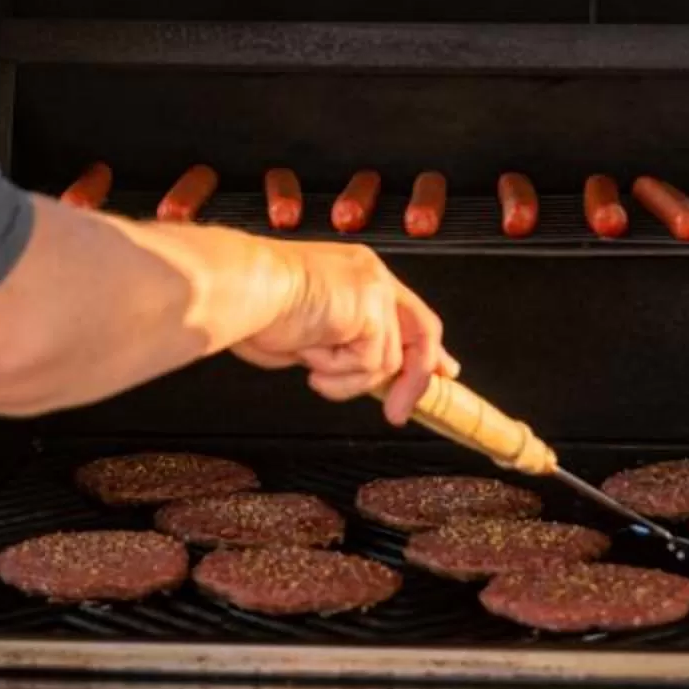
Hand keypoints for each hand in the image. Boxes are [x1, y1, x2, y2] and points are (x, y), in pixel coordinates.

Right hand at [232, 240, 457, 424]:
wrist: (242, 288)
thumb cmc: (255, 309)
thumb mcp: (308, 333)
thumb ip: (340, 345)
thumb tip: (359, 374)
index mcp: (358, 274)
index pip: (408, 312)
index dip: (428, 347)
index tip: (445, 371)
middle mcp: (372, 276)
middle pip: (422, 331)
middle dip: (416, 379)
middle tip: (398, 414)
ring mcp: (375, 291)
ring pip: (386, 361)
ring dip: (345, 377)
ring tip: (310, 364)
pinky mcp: (371, 311)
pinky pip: (371, 365)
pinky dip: (339, 375)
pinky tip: (310, 360)